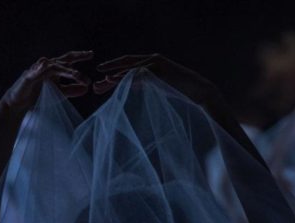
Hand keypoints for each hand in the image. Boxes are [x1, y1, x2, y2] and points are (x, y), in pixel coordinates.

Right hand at [1, 51, 91, 112]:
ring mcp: (37, 70)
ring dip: (65, 70)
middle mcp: (46, 66)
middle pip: (63, 60)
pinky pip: (34, 72)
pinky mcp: (27, 77)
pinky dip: (39, 69)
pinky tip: (44, 65)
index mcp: (54, 69)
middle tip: (89, 56)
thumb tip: (87, 88)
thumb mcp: (59, 93)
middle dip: (76, 58)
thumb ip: (71, 90)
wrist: (20, 102)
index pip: (68, 60)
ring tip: (76, 74)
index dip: (79, 56)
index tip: (91, 54)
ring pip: (52, 67)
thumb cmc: (39, 95)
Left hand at [94, 54, 213, 102]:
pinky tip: (117, 82)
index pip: (128, 65)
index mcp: (150, 63)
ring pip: (131, 68)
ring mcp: (155, 63)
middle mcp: (151, 59)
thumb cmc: (178, 90)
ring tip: (103, 83)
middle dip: (110, 69)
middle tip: (97, 77)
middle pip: (126, 63)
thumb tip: (129, 84)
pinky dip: (127, 77)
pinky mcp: (159, 69)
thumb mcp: (157, 86)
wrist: (197, 90)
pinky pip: (139, 73)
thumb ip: (143, 82)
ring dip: (116, 75)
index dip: (114, 69)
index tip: (101, 77)